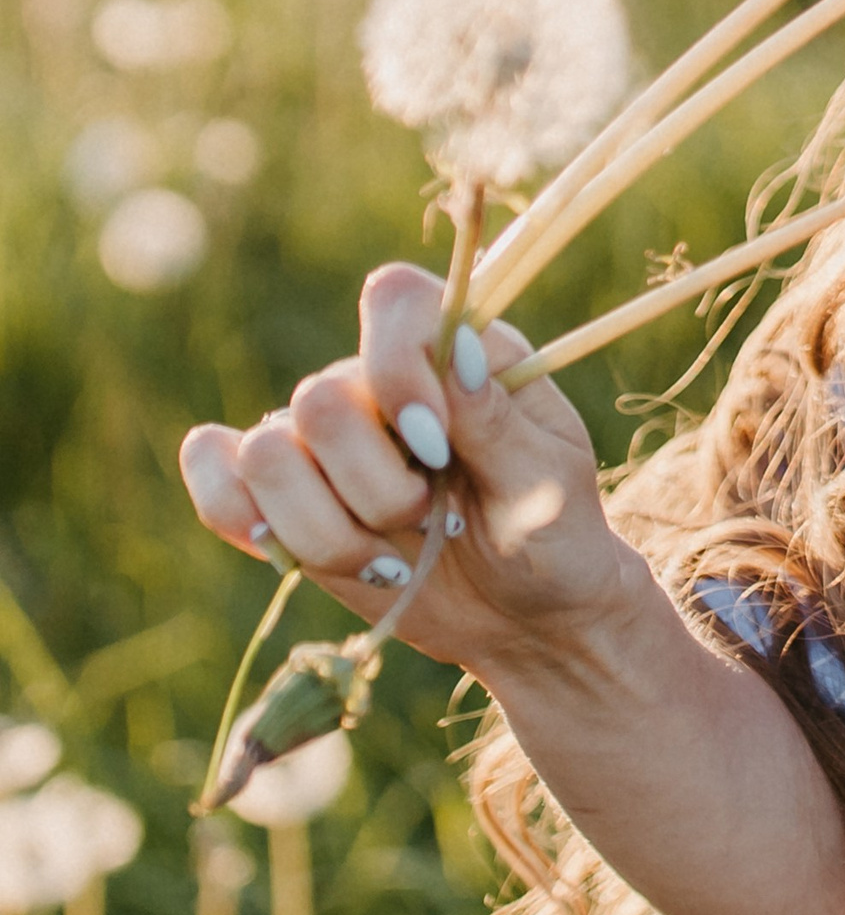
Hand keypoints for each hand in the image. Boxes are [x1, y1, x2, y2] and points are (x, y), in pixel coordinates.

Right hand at [179, 263, 646, 682]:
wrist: (526, 616)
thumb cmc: (555, 537)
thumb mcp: (550, 483)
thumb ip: (498, 420)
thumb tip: (457, 352)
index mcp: (458, 349)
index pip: (393, 298)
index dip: (396, 368)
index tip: (433, 445)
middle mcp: (379, 381)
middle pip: (317, 401)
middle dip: (375, 486)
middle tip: (431, 513)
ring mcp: (323, 438)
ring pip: (265, 458)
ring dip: (331, 530)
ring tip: (392, 551)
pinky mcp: (283, 497)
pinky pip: (218, 484)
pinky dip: (246, 522)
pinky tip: (307, 552)